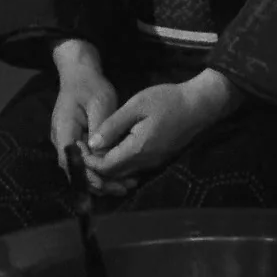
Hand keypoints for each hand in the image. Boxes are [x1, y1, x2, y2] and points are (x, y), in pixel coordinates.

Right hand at [49, 55, 135, 196]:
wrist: (80, 74)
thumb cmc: (90, 86)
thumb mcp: (100, 103)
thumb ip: (100, 130)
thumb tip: (103, 154)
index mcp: (64, 129)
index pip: (71, 160)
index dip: (87, 175)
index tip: (106, 184)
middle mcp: (61, 139)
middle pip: (74, 169)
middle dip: (97, 183)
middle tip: (122, 189)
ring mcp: (66, 141)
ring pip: (79, 168)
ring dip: (99, 179)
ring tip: (123, 187)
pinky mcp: (75, 142)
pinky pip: (84, 161)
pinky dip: (98, 170)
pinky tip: (117, 175)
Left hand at [85, 72, 242, 180]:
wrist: (199, 105)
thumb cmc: (167, 100)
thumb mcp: (136, 106)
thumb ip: (112, 126)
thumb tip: (92, 143)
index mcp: (138, 150)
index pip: (105, 167)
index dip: (88, 161)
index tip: (77, 146)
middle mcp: (146, 163)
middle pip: (113, 175)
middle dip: (94, 166)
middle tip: (81, 148)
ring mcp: (154, 163)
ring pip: (123, 173)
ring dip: (106, 165)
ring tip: (92, 147)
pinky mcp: (158, 159)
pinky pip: (134, 168)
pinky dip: (119, 162)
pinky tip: (112, 146)